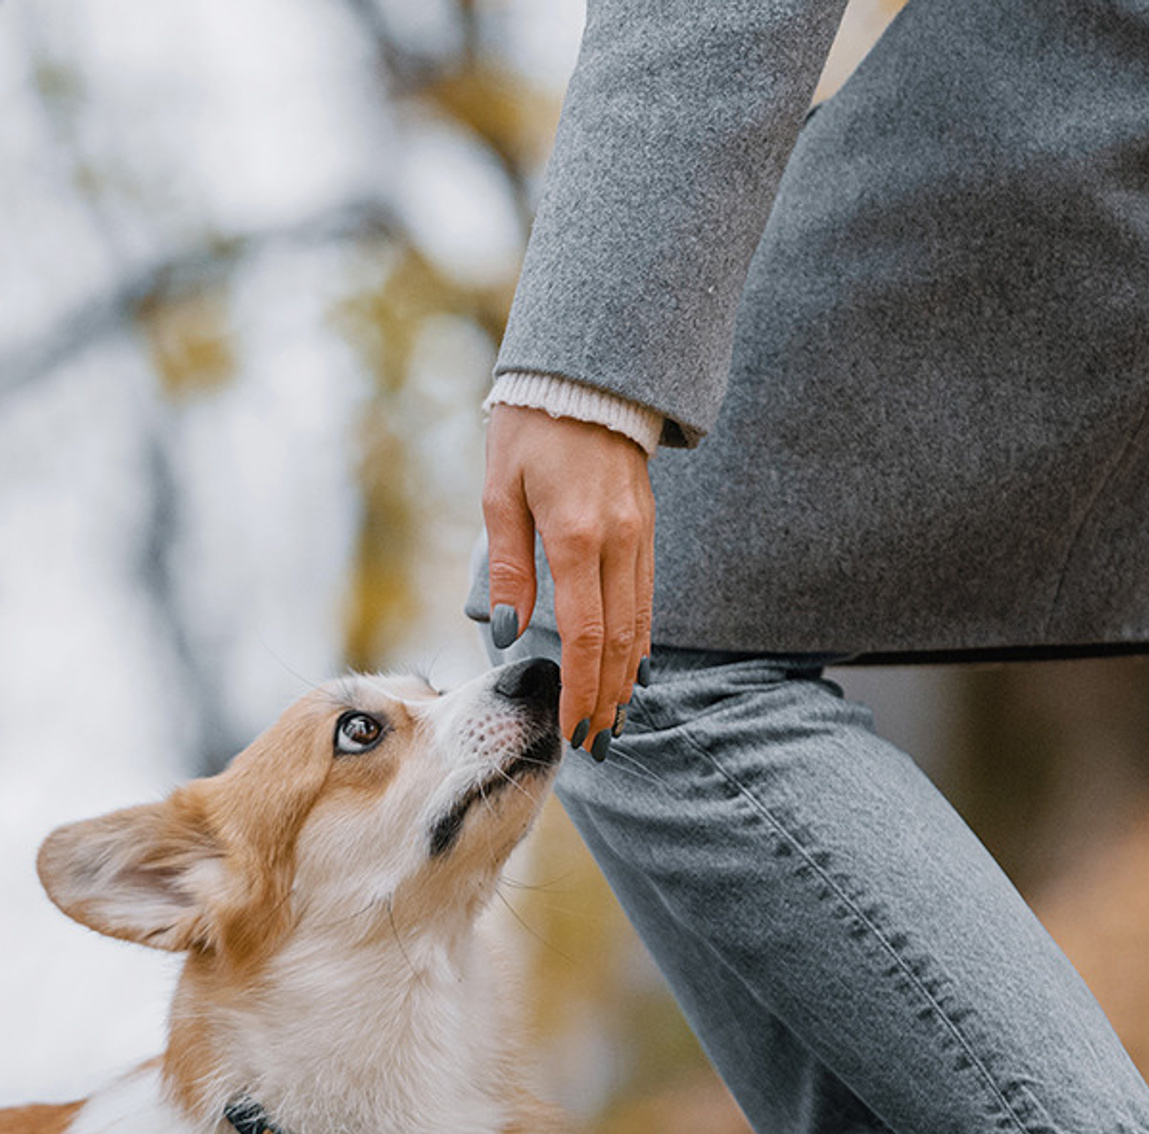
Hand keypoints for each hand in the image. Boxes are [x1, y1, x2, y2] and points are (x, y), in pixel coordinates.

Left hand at [482, 406, 654, 755]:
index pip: (587, 635)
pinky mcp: (647, 530)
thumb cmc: (532, 430)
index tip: (573, 728)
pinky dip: (640, 641)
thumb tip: (505, 631)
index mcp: (578, 537)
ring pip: (640, 623)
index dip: (583, 689)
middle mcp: (619, 542)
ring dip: (627, 678)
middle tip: (596, 742)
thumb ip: (508, 567)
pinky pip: (647, 598)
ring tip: (614, 719)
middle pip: (620, 640)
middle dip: (607, 698)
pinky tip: (632, 669)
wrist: (586, 375)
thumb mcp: (501, 494)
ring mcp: (640, 537)